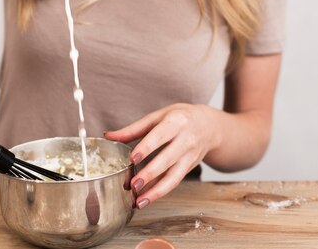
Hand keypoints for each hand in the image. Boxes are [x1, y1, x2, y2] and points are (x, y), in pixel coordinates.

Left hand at [104, 103, 220, 208]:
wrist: (210, 126)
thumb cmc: (180, 118)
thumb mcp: (158, 116)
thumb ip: (133, 129)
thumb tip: (108, 135)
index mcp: (176, 122)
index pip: (160, 136)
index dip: (147, 147)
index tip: (132, 158)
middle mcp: (186, 140)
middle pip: (167, 159)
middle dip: (150, 174)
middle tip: (133, 185)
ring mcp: (190, 156)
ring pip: (174, 177)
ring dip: (156, 191)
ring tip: (139, 201)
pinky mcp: (190, 168)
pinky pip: (174, 182)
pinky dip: (160, 192)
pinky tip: (146, 199)